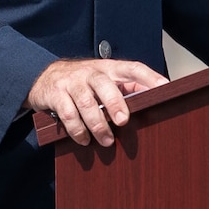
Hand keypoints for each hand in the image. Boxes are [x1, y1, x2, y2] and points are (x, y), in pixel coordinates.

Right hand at [27, 58, 168, 146]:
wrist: (43, 76)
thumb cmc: (82, 83)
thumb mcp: (103, 81)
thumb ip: (125, 89)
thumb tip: (153, 104)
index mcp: (108, 68)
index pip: (132, 68)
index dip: (149, 77)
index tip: (165, 88)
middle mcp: (90, 72)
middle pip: (104, 84)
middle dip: (115, 103)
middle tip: (123, 121)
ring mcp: (71, 82)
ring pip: (86, 102)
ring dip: (97, 124)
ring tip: (107, 141)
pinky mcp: (55, 94)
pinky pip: (67, 113)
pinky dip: (77, 130)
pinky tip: (84, 140)